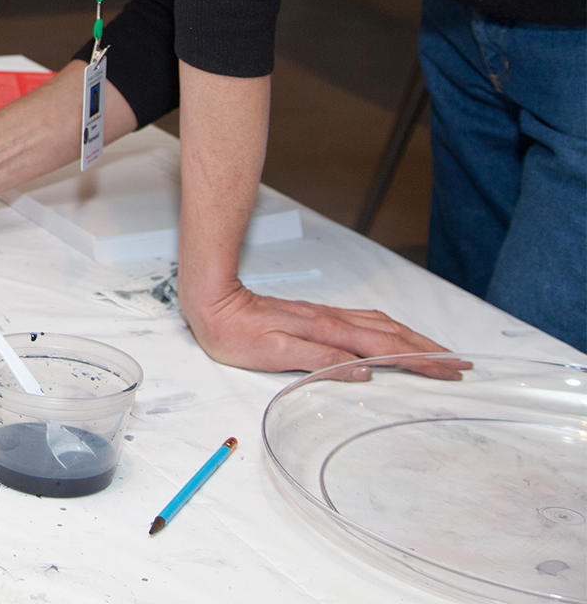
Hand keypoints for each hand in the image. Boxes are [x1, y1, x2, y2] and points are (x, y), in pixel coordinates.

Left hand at [181, 280, 461, 376]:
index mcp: (326, 330)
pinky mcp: (317, 317)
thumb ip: (319, 359)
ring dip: (413, 339)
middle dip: (429, 349)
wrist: (211, 302)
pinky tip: (393, 337)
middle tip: (460, 364)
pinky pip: (365, 323)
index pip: (384, 348)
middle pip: (392, 334)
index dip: (420, 360)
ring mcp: (326, 316)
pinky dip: (390, 331)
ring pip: (381, 325)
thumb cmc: (235, 333)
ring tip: (438, 352)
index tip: (451, 370)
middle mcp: (332, 320)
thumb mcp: (273, 352)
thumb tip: (363, 369)